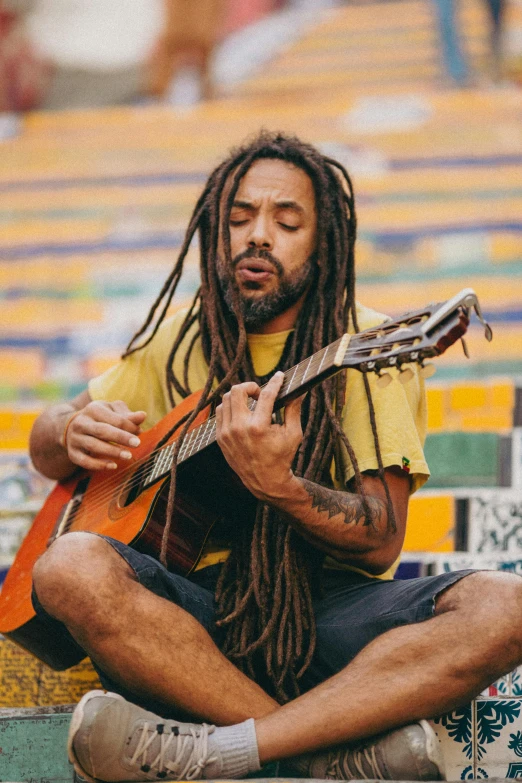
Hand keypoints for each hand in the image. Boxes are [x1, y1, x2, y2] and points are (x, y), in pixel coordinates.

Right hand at [63, 401, 145, 470]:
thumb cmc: (100, 418)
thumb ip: (128, 416)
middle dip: (121, 437)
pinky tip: (113, 466)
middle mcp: (81, 423)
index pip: (114, 419)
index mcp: (93, 409)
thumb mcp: (113, 412)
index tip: (139, 432)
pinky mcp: (72, 453)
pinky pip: (84, 461)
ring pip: (93, 446)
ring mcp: (75, 438)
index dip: (128, 426)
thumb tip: (143, 416)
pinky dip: (98, 465)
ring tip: (128, 456)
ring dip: (112, 452)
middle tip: (137, 443)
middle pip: (102, 431)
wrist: (73, 427)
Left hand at [215, 372, 303, 501]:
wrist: (265, 481)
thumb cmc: (282, 456)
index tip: (279, 376)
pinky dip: (231, 407)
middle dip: (251, 386)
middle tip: (260, 393)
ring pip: (225, 399)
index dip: (274, 382)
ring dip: (239, 396)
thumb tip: (300, 390)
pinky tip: (243, 412)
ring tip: (252, 403)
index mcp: (258, 428)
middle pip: (237, 391)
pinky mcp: (220, 437)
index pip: (265, 395)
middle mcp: (239, 429)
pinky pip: (221, 412)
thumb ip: (294, 409)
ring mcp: (226, 433)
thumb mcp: (293, 433)